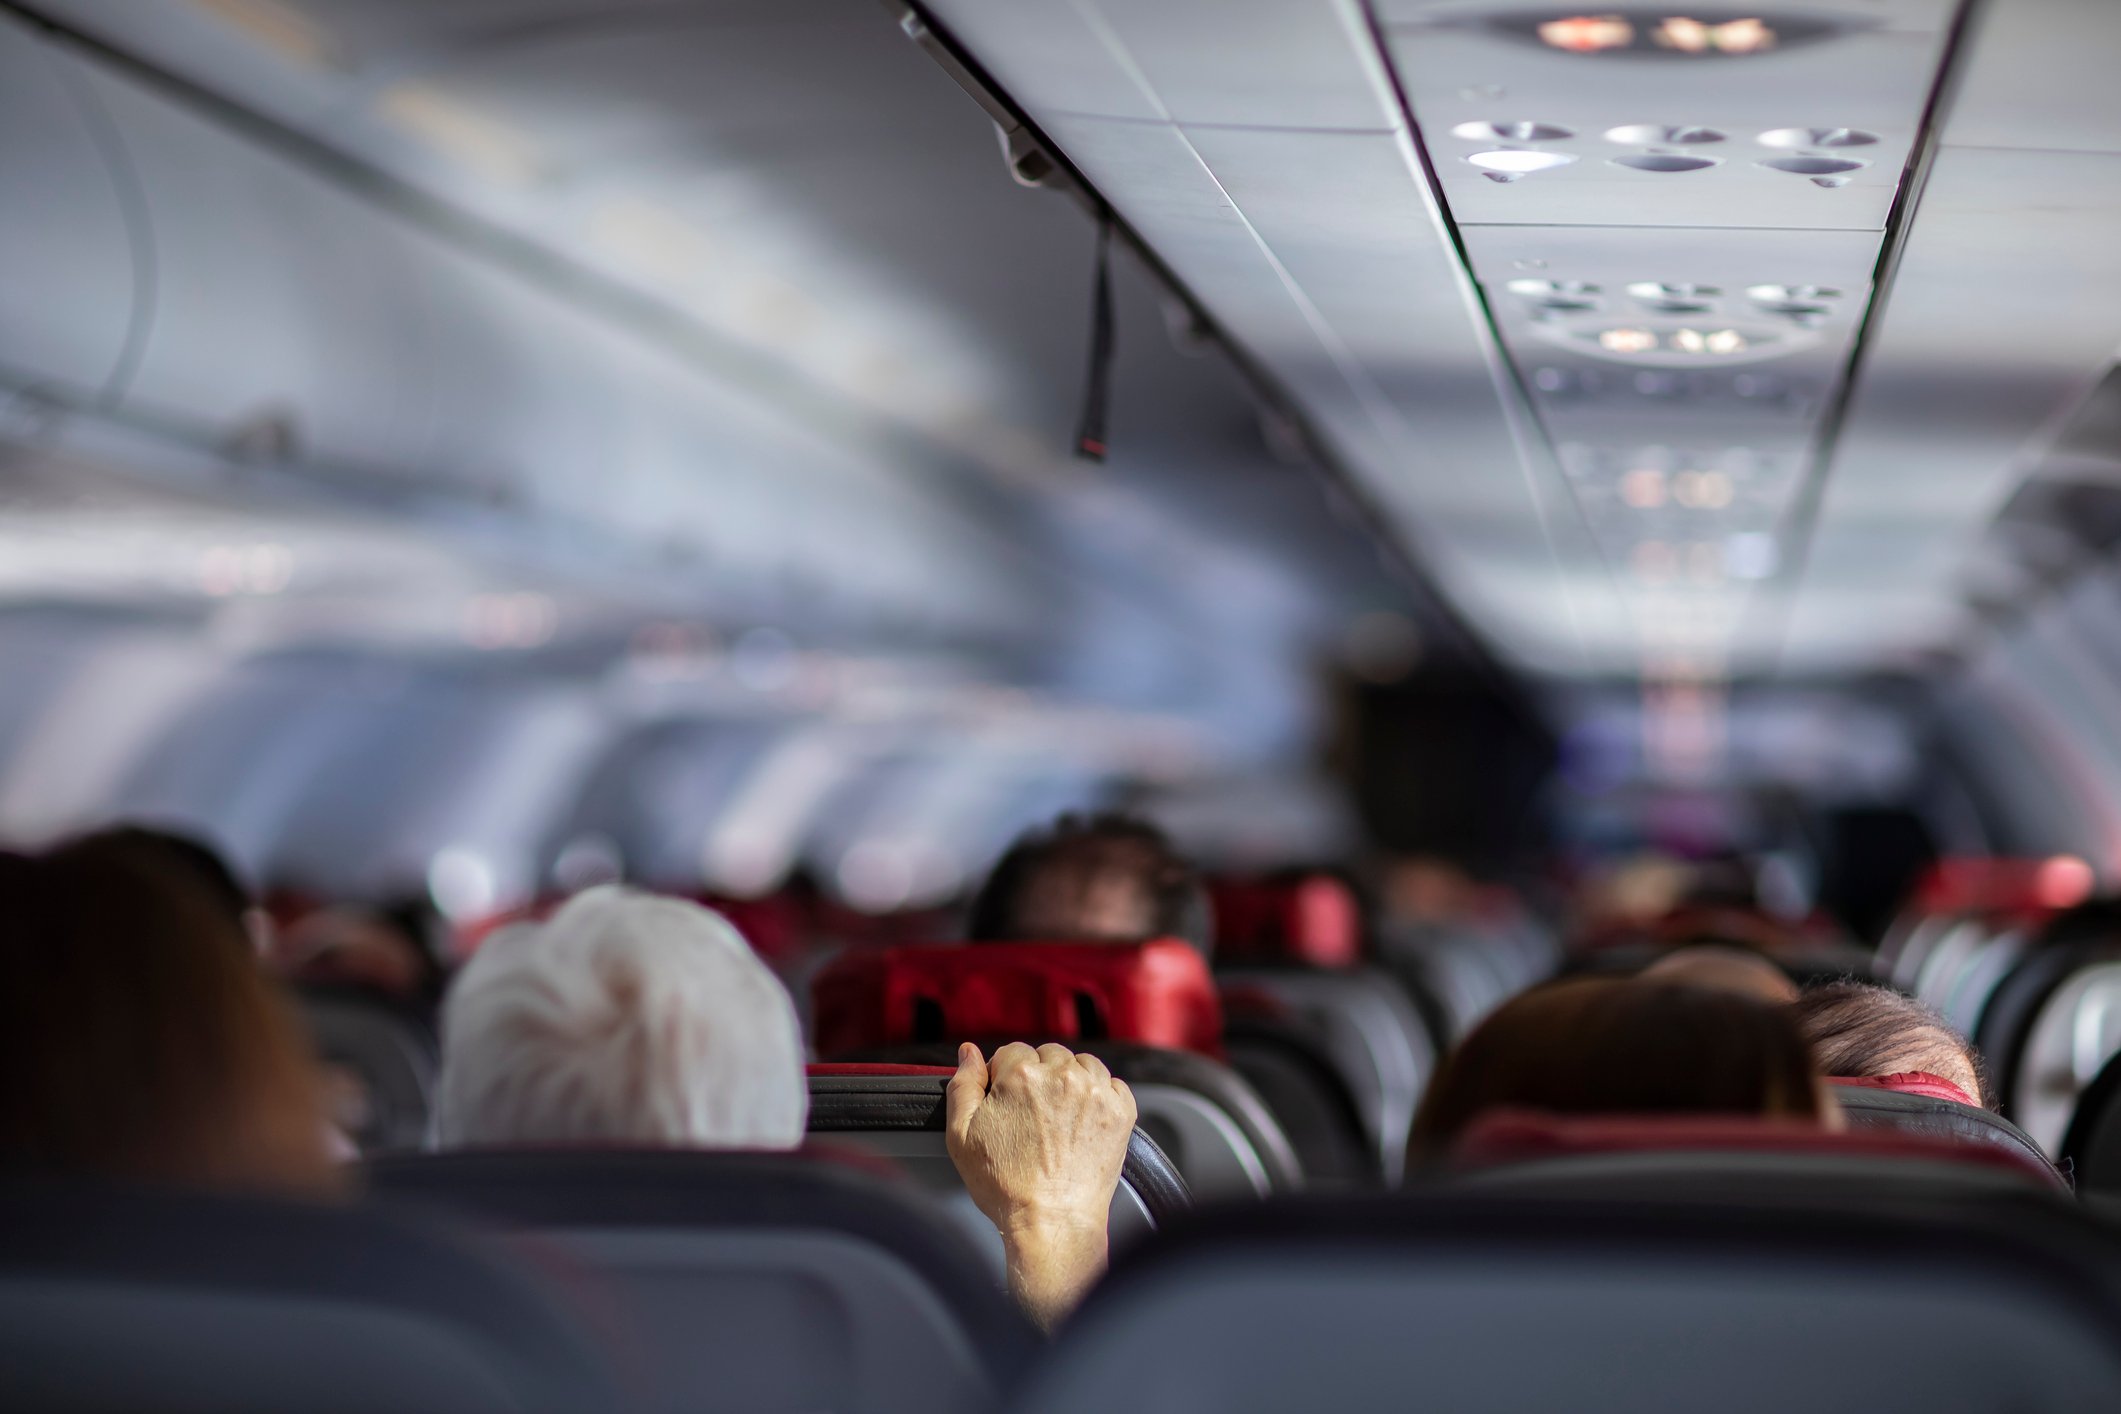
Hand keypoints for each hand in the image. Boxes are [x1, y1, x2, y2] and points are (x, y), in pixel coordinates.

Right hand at [946, 1042, 1135, 1327]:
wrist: (1053, 1224)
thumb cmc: (1006, 1188)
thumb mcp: (961, 1137)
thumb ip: (963, 1086)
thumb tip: (969, 1053)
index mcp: (1022, 1076)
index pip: (1012, 1052)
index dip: (1005, 1078)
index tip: (1008, 1103)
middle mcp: (1063, 1076)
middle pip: (1048, 1055)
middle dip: (1038, 1077)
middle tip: (1032, 1117)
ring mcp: (1096, 1092)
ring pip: (1081, 1064)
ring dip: (1070, 1081)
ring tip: (1058, 1118)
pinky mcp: (1121, 1111)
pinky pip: (1111, 1084)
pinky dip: (1099, 1095)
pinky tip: (1083, 1121)